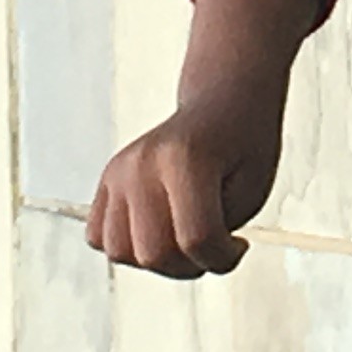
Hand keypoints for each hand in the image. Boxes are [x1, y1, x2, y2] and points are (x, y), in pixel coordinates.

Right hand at [87, 0, 316, 277]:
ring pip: (123, 252)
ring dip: (160, 256)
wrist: (227, 89)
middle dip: (192, 262)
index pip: (198, 243)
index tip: (243, 246)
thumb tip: (148, 253)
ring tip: (191, 226)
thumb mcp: (249, 183)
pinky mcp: (105, 177)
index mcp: (188, 157)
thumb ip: (205, 230)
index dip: (224, 257)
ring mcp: (118, 168)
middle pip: (157, 256)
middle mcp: (143, 159)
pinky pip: (100, 239)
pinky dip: (128, 242)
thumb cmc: (251, 143)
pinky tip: (160, 221)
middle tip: (220, 236)